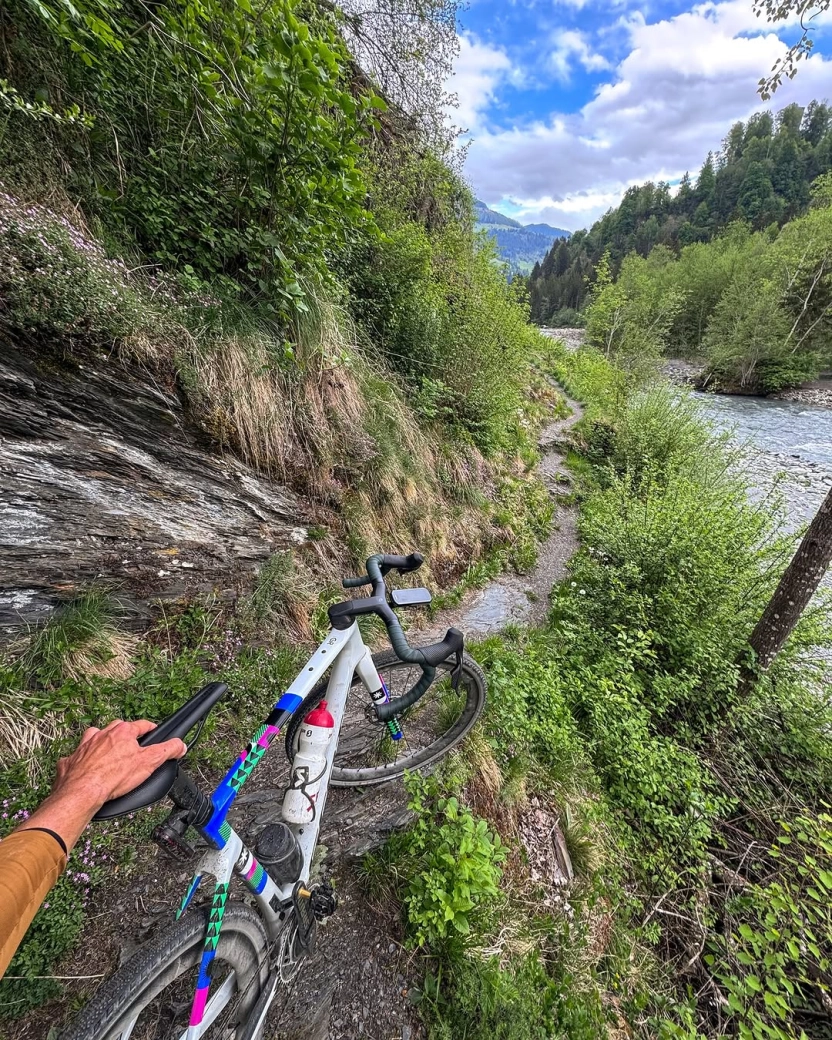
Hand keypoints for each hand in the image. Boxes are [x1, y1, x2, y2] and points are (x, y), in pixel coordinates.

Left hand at [54, 721, 186, 804]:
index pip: (142, 725)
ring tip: (108, 753)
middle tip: (132, 747)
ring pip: (95, 737)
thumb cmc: (112, 777)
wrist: (81, 792)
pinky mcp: (71, 760)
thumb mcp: (148, 763)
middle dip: (125, 735)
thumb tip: (180, 745)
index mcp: (122, 732)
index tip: (154, 732)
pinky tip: (86, 768)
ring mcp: (84, 746)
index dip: (151, 729)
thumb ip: (166, 751)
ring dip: (101, 742)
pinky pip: (77, 755)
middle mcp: (102, 734)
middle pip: (117, 729)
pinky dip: (82, 759)